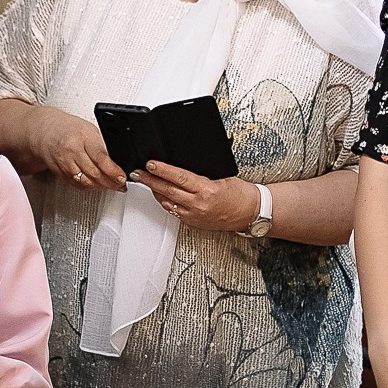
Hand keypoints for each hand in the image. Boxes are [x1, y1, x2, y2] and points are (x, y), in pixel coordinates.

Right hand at [42, 109, 127, 191]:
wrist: (47, 132)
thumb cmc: (69, 129)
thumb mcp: (90, 130)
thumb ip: (103, 145)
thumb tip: (118, 162)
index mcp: (82, 137)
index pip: (100, 158)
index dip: (113, 171)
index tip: (122, 177)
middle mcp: (72, 152)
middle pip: (94, 173)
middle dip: (110, 182)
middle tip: (120, 184)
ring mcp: (65, 164)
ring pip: (86, 182)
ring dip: (102, 187)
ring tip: (112, 187)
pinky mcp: (61, 174)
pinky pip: (78, 185)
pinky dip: (90, 187)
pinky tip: (98, 186)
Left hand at [137, 160, 258, 232]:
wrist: (249, 212)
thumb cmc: (239, 194)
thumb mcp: (222, 176)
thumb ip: (201, 173)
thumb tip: (182, 165)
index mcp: (207, 190)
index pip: (179, 177)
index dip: (162, 170)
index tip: (150, 164)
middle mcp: (199, 204)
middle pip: (168, 190)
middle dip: (150, 180)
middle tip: (137, 173)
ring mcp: (195, 215)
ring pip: (168, 202)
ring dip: (155, 191)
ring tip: (145, 181)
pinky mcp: (193, 223)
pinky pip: (174, 211)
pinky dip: (165, 201)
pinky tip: (160, 194)